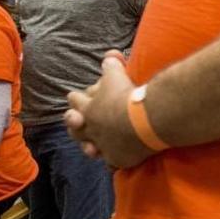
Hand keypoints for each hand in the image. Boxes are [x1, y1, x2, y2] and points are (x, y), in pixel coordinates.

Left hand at [64, 51, 154, 168]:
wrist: (144, 121)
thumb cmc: (128, 96)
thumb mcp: (118, 75)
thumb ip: (112, 64)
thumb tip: (110, 54)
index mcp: (89, 107)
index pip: (75, 100)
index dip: (76, 98)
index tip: (76, 97)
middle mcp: (91, 128)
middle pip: (75, 127)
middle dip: (75, 122)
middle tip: (76, 120)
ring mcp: (103, 145)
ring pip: (89, 148)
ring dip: (90, 146)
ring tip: (92, 147)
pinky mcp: (117, 158)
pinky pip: (111, 163)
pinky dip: (112, 162)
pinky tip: (114, 163)